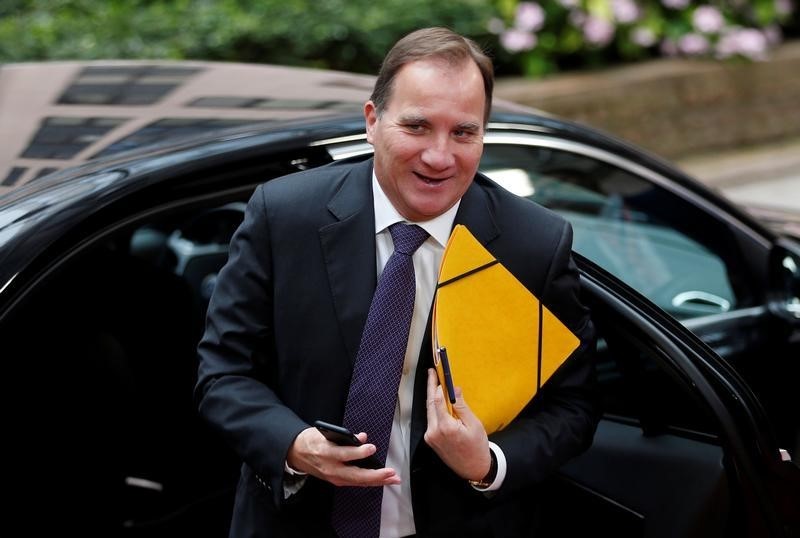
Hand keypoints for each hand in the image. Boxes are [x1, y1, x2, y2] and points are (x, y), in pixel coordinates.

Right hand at [286, 427, 400, 486]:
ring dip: (377, 481)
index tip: (371, 447)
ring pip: (358, 481)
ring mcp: (333, 477)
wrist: (296, 453)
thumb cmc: (311, 440)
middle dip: (375, 475)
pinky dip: (369, 482)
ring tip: (393, 479)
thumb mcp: (324, 432)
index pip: (344, 454)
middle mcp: (330, 468)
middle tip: (391, 473)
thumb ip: (344, 436)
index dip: (359, 452)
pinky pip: (355, 483)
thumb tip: (362, 437)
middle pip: (355, 474)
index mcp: (326, 452)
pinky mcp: (336, 481)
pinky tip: (381, 480)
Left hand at [424, 368, 491, 480]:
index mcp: (445, 427)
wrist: (474, 469)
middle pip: (430, 404)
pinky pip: (431, 420)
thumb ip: (461, 406)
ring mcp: (430, 437)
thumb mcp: (474, 424)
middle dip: (431, 387)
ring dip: (432, 397)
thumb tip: (454, 389)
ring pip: (429, 411)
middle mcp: (434, 432)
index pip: (437, 400)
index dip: (437, 386)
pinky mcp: (430, 440)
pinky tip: (438, 401)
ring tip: (435, 383)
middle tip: (431, 373)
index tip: (438, 374)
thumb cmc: (477, 447)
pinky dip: (434, 409)